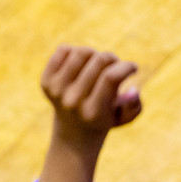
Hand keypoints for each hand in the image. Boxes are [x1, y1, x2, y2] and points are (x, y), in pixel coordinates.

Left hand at [36, 45, 141, 181]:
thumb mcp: (124, 117)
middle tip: (116, 65)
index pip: (110, 78)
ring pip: (81, 52)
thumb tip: (133, 89)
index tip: (134, 67)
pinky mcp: (46, 80)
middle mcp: (72, 101)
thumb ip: (134, 106)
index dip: (126, 67)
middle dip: (113, 59)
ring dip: (95, 53)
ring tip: (99, 62)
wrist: (73, 130)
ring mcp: (56, 90)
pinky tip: (83, 63)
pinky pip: (64, 50)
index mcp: (94, 112)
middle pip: (98, 62)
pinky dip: (76, 51)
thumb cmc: (105, 119)